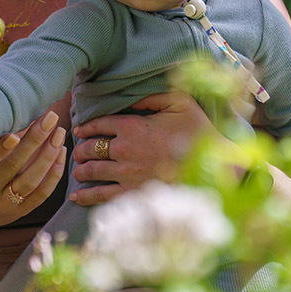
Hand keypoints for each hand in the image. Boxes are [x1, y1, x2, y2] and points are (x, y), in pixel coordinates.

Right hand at [0, 110, 66, 241]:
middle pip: (13, 167)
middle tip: (50, 118)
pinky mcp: (19, 212)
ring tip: (59, 132)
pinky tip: (61, 153)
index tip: (14, 134)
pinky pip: (41, 194)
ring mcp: (5, 205)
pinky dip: (54, 174)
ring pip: (31, 181)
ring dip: (48, 155)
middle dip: (34, 140)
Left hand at [70, 92, 217, 205]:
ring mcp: (127, 173)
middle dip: (81, 149)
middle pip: (91, 148)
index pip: (99, 124)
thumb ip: (150, 97)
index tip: (80, 129)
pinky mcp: (133, 193)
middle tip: (78, 151)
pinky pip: (102, 195)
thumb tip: (129, 96)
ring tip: (78, 170)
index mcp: (132, 126)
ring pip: (92, 171)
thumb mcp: (178, 102)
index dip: (86, 126)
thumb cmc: (198, 131)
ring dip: (81, 170)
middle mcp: (124, 150)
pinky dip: (85, 196)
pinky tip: (76, 196)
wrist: (214, 165)